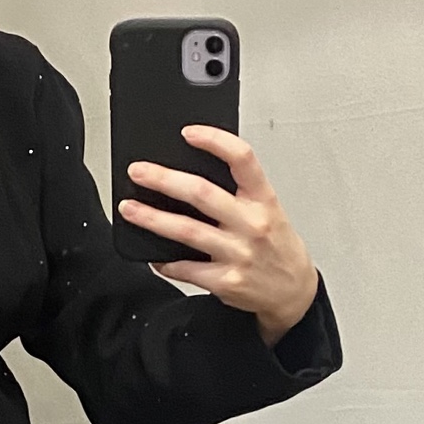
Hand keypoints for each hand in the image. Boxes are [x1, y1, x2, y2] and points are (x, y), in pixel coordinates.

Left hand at [119, 126, 319, 347]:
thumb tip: (191, 174)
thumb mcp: (269, 209)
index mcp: (263, 199)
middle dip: (164, 180)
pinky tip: (152, 255)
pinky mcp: (225, 282)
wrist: (293, 291)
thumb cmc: (277, 246)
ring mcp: (238, 254)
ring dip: (152, 219)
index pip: (242, 159)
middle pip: (201, 194)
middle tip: (138, 172)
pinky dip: (165, 261)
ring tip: (130, 209)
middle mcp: (251, 224)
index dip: (214, 141)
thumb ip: (239, 192)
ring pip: (186, 231)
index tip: (188, 132)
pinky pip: (186, 269)